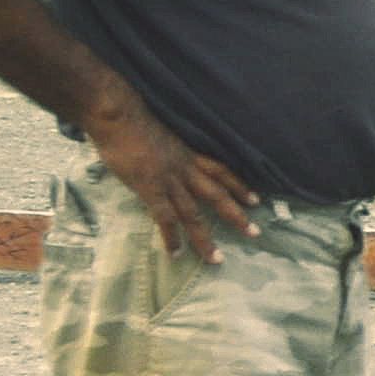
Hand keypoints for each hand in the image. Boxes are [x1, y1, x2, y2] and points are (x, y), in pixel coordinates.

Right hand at [91, 94, 255, 265]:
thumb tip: (159, 161)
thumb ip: (164, 152)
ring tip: (216, 260)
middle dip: (237, 215)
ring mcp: (169, 180)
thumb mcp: (159, 136)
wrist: (118, 115)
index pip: (221, 172)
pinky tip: (175, 254)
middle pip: (217, 195)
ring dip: (205, 239)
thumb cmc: (131, 121)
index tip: (256, 200)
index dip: (239, 186)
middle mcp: (185, 169)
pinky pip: (165, 218)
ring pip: (194, 214)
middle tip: (255, 233)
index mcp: (188, 154)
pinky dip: (171, 238)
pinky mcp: (150, 188)